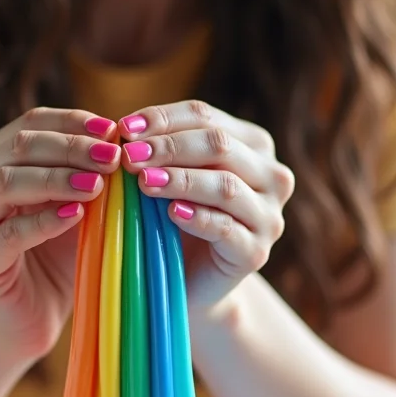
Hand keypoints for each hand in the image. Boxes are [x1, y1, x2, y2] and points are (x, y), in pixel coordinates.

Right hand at [0, 108, 121, 361]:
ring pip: (3, 183)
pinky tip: (76, 216)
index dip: (71, 122)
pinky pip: (7, 234)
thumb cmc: (53, 256)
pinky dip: (44, 221)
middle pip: (16, 148)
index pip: (28, 124)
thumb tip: (121, 135)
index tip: (114, 130)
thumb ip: (84, 171)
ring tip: (97, 185)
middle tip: (113, 158)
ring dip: (56, 179)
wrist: (30, 318)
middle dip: (70, 148)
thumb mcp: (73, 204)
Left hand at [117, 100, 294, 313]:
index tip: (124, 127)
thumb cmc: (176, 220)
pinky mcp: (256, 252)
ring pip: (226, 186)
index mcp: (253, 145)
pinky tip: (171, 213)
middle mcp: (271, 176)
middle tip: (129, 156)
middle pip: (220, 146)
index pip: (206, 116)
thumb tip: (124, 129)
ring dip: (181, 180)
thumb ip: (161, 150)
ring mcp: (268, 216)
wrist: (192, 280)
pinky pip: (226, 228)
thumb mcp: (172, 176)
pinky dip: (198, 218)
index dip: (164, 118)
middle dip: (169, 147)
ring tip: (143, 182)